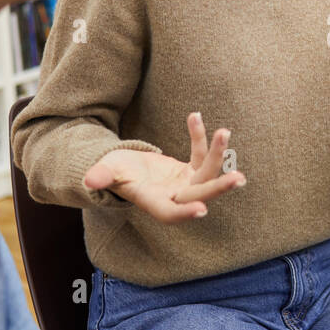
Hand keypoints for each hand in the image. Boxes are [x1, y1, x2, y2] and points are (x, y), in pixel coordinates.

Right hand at [83, 112, 244, 222]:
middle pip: (199, 194)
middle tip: (239, 178)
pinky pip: (200, 154)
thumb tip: (90, 180)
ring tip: (224, 131)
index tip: (203, 209)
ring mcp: (186, 185)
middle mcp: (174, 197)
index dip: (185, 213)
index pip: (171, 213)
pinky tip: (194, 116)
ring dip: (217, 153)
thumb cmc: (113, 172)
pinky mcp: (191, 171)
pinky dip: (200, 137)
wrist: (124, 168)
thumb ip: (102, 176)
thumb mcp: (106, 171)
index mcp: (153, 202)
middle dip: (218, 187)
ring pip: (207, 172)